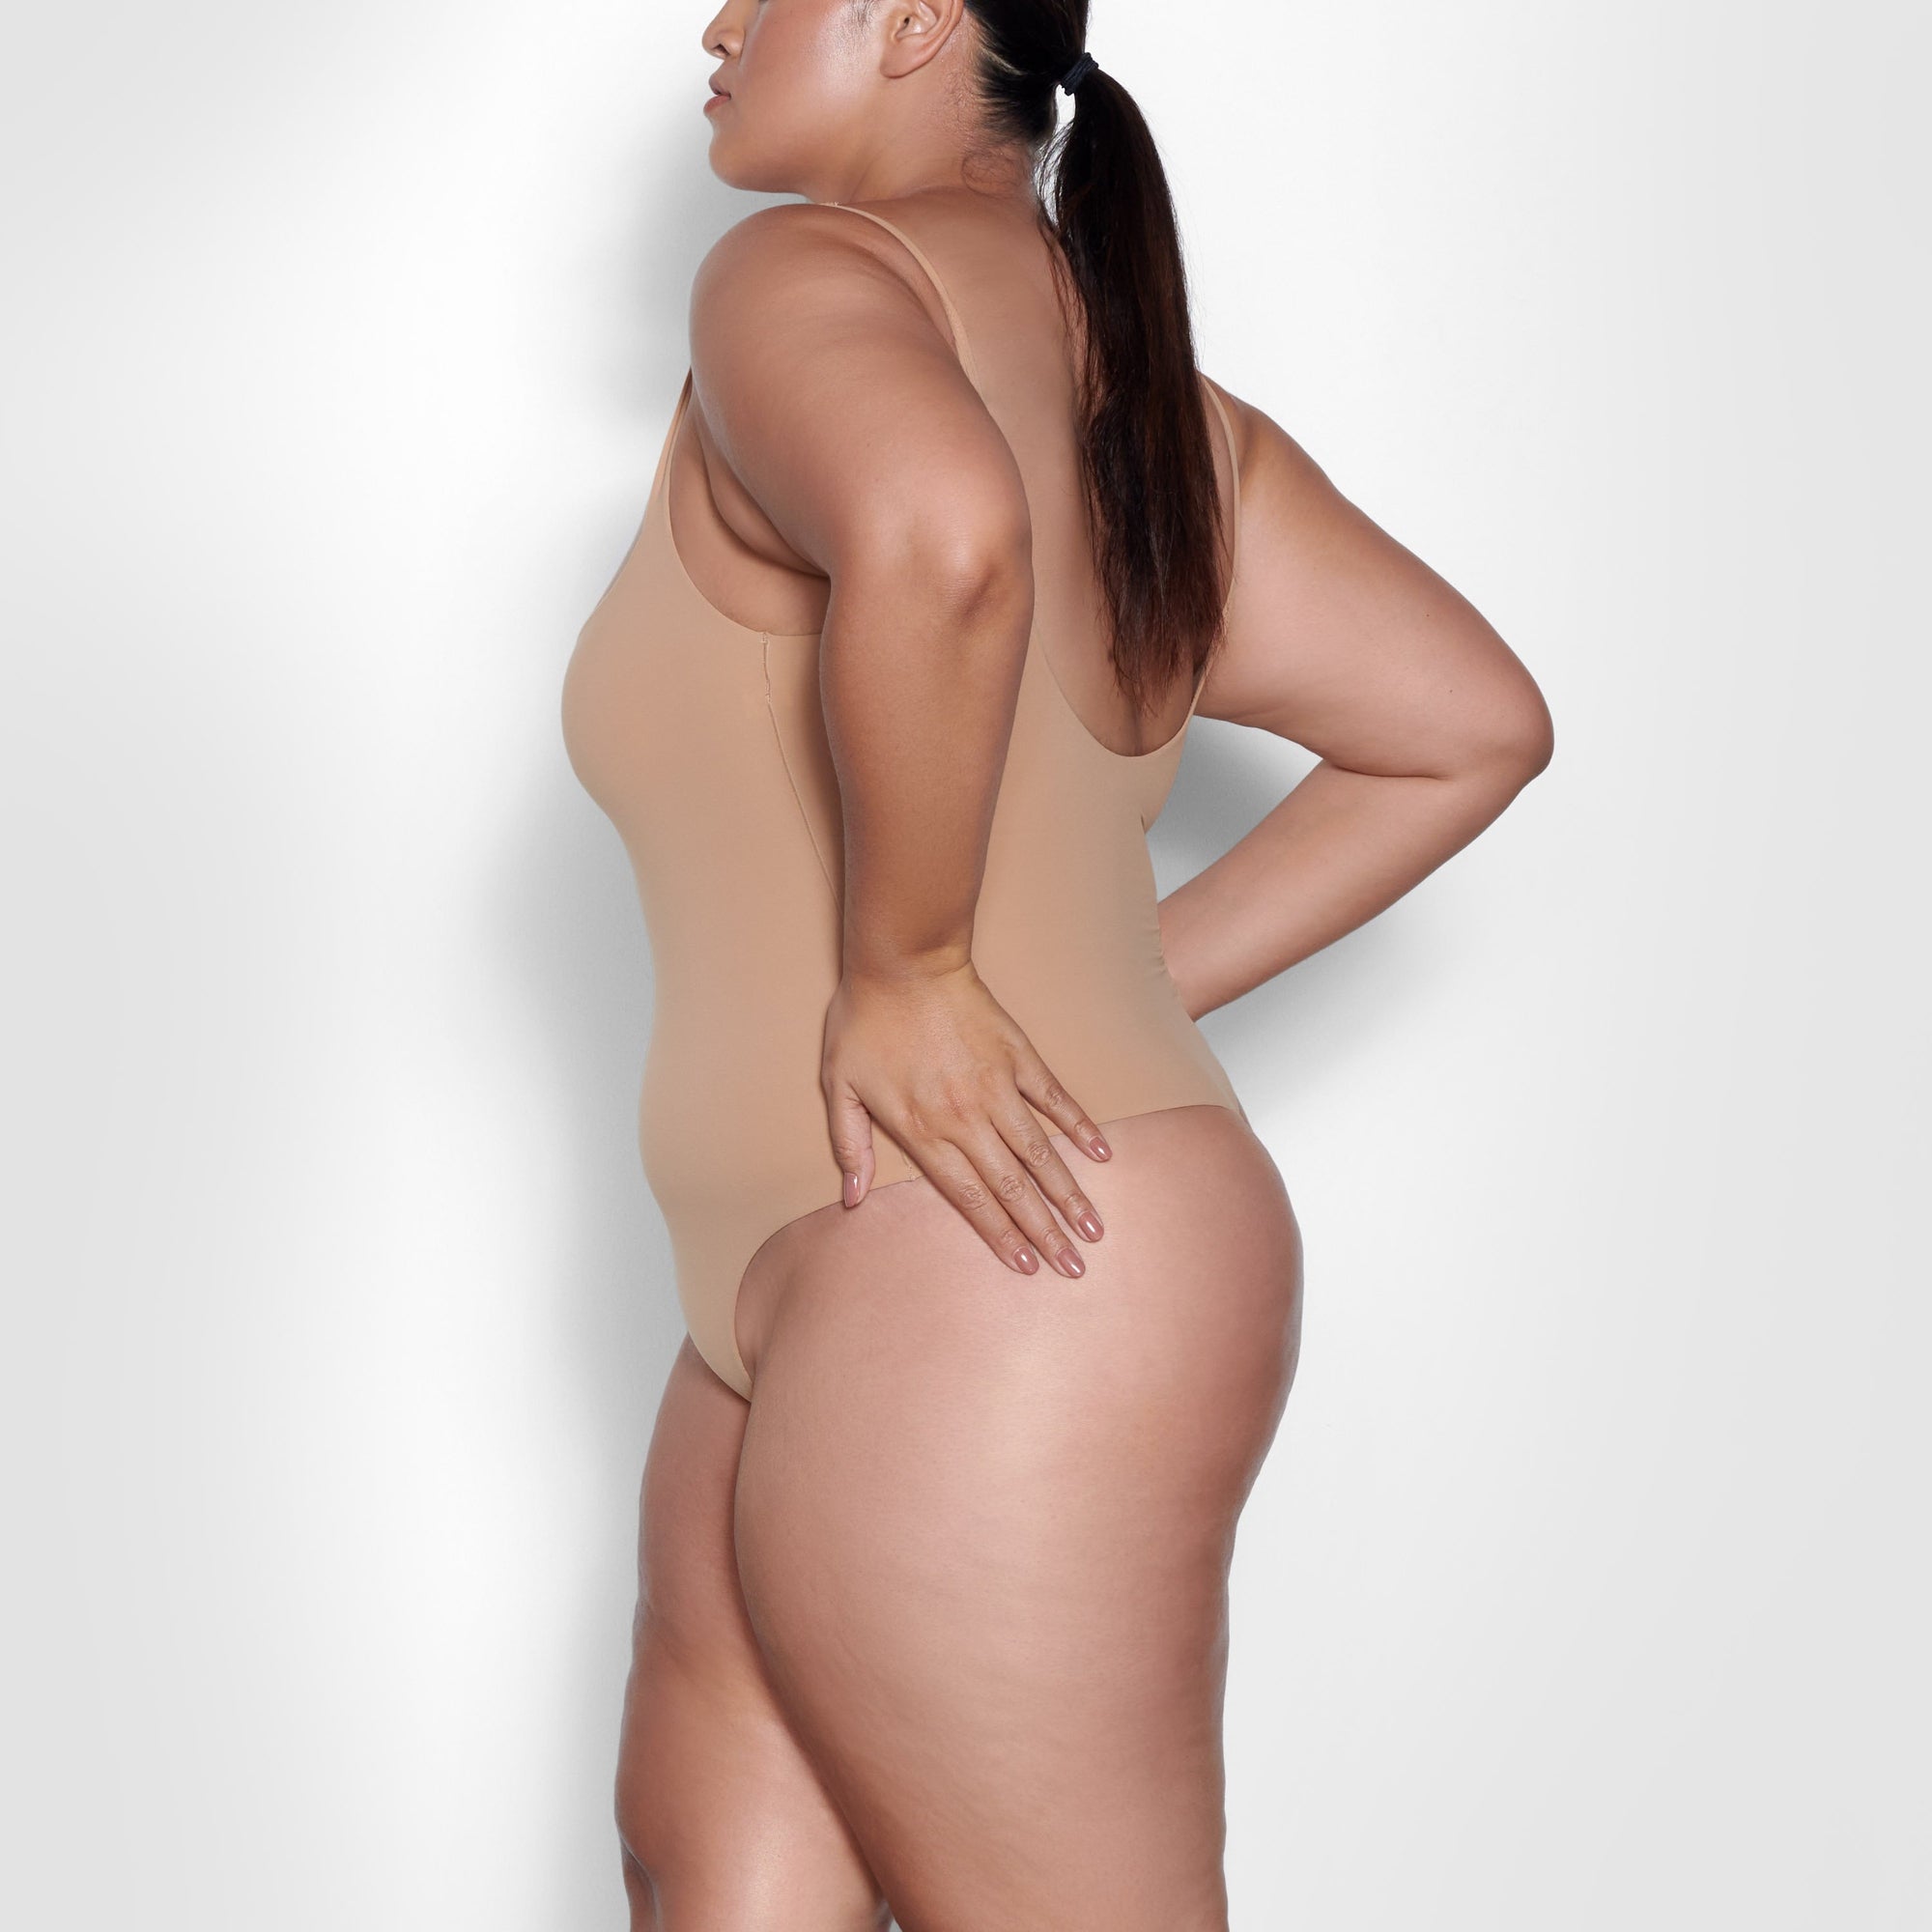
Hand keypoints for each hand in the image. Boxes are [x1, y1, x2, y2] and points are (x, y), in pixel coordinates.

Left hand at [821, 959, 1111, 1276]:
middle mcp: (968, 1117)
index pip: (969, 1198)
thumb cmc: (865, 1021)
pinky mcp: (1019, 1056)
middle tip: (1075, 1268)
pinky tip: (1102, 1153)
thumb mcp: (838, 1086)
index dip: (1000, 1235)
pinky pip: (1056, 1099)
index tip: (1027, 1266)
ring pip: (1042, 1152)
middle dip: (1046, 1232)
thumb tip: (851, 1198)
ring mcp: (999, 1086)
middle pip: (1014, 1187)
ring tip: (1095, 1228)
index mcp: (925, 1131)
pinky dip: (1080, 1127)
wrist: (903, 960)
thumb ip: (849, 1145)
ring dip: (1070, 1194)